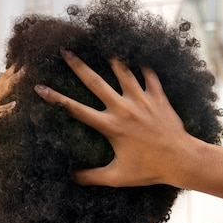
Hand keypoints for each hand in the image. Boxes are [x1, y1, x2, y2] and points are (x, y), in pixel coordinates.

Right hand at [34, 49, 192, 186]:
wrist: (182, 160)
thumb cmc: (150, 170)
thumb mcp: (117, 177)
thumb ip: (91, 177)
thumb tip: (70, 178)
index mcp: (111, 126)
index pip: (76, 110)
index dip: (55, 99)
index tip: (40, 88)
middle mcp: (124, 108)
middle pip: (95, 82)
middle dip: (78, 65)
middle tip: (64, 50)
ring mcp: (142, 100)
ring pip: (123, 71)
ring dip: (111, 57)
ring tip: (102, 44)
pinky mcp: (159, 97)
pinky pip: (150, 75)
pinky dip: (144, 64)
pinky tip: (139, 53)